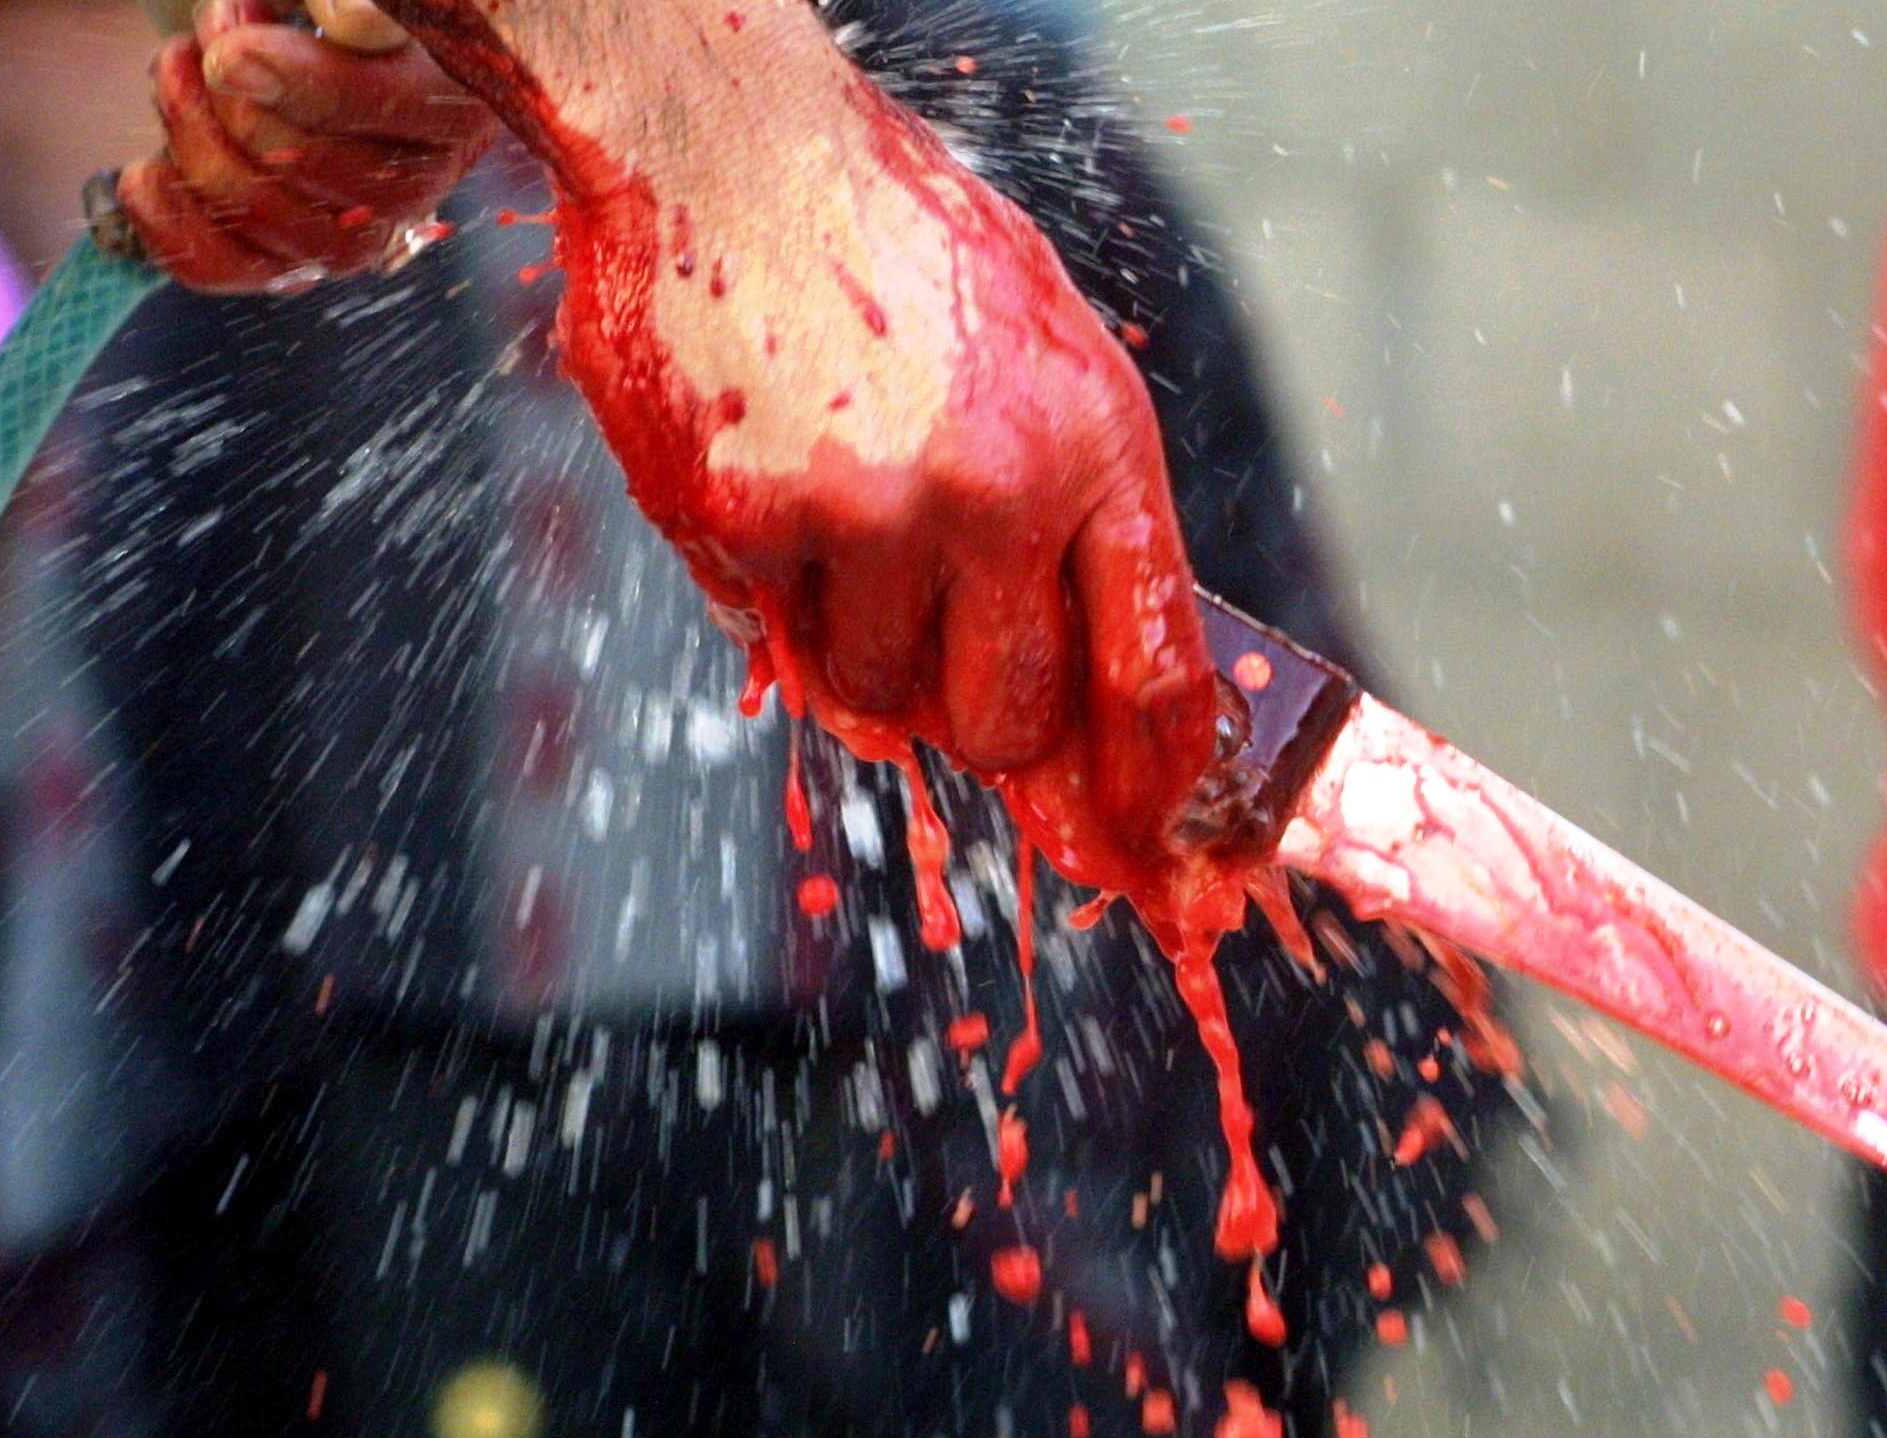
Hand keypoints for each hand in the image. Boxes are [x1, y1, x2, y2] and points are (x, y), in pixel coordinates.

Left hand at [118, 1, 496, 292]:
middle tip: (213, 36)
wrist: (318, 39)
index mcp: (456, 102)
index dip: (298, 81)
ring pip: (260, 211)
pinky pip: (227, 267)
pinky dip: (171, 225)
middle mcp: (421, 184)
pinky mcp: (298, 258)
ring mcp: (359, 233)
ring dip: (191, 133)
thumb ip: (354, 1)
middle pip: (304, 160)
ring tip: (181, 68)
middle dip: (229, 89)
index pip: (385, 106)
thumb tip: (344, 20)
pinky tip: (145, 174)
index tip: (229, 45)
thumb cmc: (341, 8)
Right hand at [379, 0, 1220, 863]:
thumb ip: (1079, 521)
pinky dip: (764, 584)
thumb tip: (1092, 707)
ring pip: (872, 694)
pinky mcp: (745, 515)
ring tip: (842, 507)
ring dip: (857, 642)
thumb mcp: (1046, 353)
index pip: (1155, 670)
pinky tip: (765, 472)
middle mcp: (995, 488)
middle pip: (1006, 723)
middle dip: (977, 724)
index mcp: (1095, 444)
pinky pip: (764, 632)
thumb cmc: (900, 247)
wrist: (731, 142)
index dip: (1150, 789)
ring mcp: (865, 510)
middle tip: (943, 657)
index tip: (1141, 846)